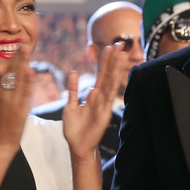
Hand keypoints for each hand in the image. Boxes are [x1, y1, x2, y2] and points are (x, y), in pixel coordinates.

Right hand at [0, 43, 33, 150]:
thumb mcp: (4, 104)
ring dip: (22, 62)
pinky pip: (23, 93)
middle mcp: (4, 93)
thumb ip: (9, 92)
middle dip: (18, 55)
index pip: (8, 71)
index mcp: (1, 92)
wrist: (0, 141)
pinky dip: (27, 81)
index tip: (20, 44)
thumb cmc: (3, 124)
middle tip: (24, 40)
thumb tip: (16, 81)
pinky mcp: (17, 109)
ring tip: (26, 48)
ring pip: (17, 78)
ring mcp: (10, 100)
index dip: (14, 58)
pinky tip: (31, 70)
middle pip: (11, 71)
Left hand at [63, 43, 123, 159]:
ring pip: (110, 82)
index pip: (100, 73)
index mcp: (92, 95)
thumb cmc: (74, 128)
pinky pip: (107, 98)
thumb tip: (74, 72)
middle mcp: (100, 97)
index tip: (109, 46)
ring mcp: (103, 105)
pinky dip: (111, 87)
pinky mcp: (104, 114)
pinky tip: (114, 77)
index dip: (104, 60)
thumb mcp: (69, 105)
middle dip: (113, 59)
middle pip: (108, 74)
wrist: (77, 146)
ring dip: (115, 68)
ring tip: (120, 55)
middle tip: (119, 43)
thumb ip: (72, 89)